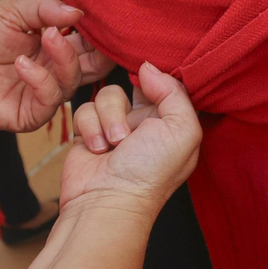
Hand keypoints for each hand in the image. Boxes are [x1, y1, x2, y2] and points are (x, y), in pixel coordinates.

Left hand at [0, 0, 113, 131]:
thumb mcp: (11, 13)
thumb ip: (44, 9)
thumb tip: (78, 11)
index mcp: (55, 47)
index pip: (89, 41)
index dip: (96, 29)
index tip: (98, 12)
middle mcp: (55, 71)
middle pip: (93, 64)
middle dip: (96, 47)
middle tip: (88, 29)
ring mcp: (44, 94)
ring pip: (74, 80)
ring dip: (65, 57)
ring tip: (46, 36)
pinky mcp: (30, 114)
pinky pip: (50, 100)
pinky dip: (41, 79)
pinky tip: (21, 63)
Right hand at [13, 65, 199, 268]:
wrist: (106, 202)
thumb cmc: (150, 172)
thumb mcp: (182, 130)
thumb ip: (174, 92)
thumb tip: (148, 66)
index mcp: (173, 122)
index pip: (166, 84)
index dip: (157, 78)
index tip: (147, 77)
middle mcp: (146, 123)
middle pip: (133, 85)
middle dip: (127, 104)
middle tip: (130, 129)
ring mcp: (116, 127)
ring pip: (107, 95)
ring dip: (109, 118)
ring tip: (114, 145)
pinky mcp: (89, 132)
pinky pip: (85, 108)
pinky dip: (90, 127)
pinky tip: (98, 150)